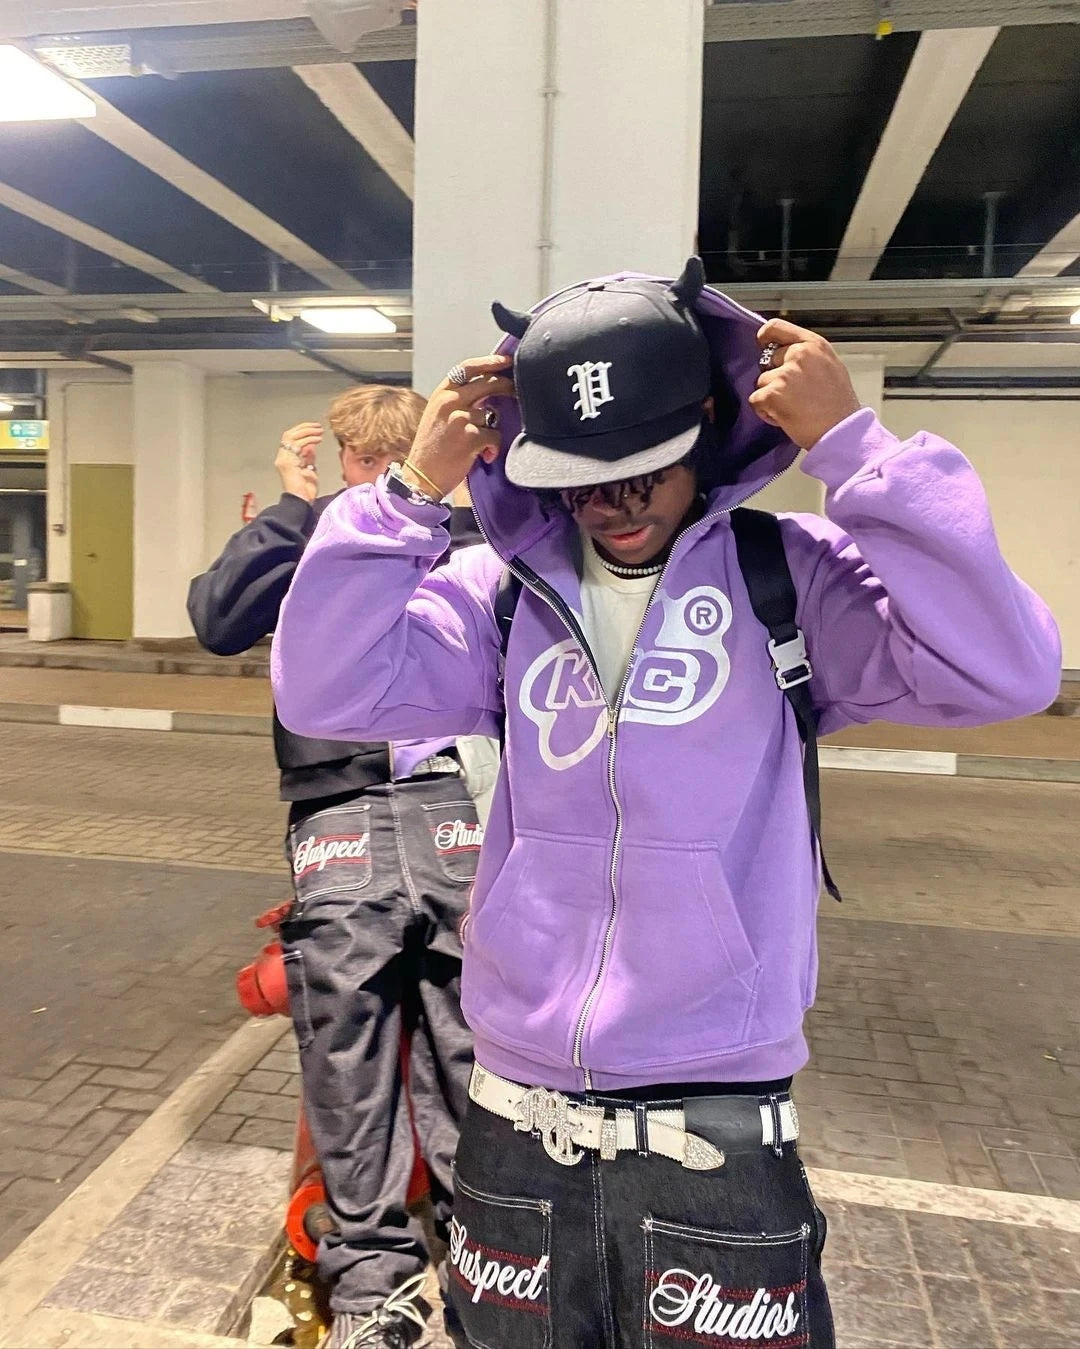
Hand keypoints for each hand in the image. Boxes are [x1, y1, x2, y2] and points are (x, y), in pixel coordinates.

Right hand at [275, 421, 321, 502]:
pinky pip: (297, 445)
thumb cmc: (306, 491)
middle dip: (304, 428)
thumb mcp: (309, 470)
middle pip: (289, 434)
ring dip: (307, 431)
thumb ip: (308, 458)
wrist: (301, 502)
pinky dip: (309, 439)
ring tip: (319, 431)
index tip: (315, 428)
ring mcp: (283, 459)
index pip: (290, 438)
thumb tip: (311, 446)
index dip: (302, 430)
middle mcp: (282, 457)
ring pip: (291, 436)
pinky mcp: (287, 462)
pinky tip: (318, 439)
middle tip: (318, 426)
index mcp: (286, 458)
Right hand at [404, 355, 514, 498]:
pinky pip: (495, 436)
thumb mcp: (438, 415)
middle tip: (516, 391)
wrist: (421, 477)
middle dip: (507, 386)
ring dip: (491, 430)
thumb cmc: (432, 449)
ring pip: (493, 414)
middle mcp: (450, 401)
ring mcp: (461, 418)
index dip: (490, 362)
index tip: (506, 361)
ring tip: (479, 444)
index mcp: (441, 394)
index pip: (468, 368)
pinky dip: (492, 448)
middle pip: (488, 383)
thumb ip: (459, 400)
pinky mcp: (471, 437)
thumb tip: (487, 390)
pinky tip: (483, 455)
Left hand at [749, 320, 860, 450]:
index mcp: (814, 345)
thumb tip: (786, 352)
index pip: (777, 327)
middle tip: (794, 395)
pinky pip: (756, 400)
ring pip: (762, 382)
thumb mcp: (830, 366)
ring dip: (771, 397)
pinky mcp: (772, 394)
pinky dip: (765, 411)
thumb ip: (808, 356)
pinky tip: (785, 416)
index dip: (765, 336)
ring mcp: (784, 374)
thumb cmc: (839, 406)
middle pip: (768, 360)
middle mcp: (799, 355)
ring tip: (793, 407)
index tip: (763, 343)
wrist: (841, 432)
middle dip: (775, 377)